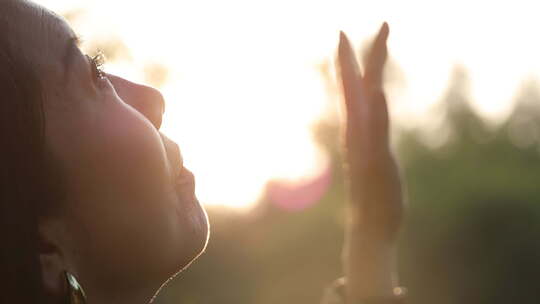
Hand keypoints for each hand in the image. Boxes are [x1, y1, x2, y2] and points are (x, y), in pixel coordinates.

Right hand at [337, 23, 402, 243]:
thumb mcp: (377, 163)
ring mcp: (364, 148)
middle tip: (340, 32)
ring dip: (363, 76)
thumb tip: (371, 141)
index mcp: (359, 132)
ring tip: (357, 50)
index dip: (350, 64)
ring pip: (362, 105)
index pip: (354, 91)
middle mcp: (357, 136)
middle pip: (354, 90)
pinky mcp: (376, 163)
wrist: (371, 230)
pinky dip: (377, 112)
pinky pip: (377, 134)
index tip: (344, 39)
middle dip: (349, 60)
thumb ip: (372, 146)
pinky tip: (378, 93)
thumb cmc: (377, 198)